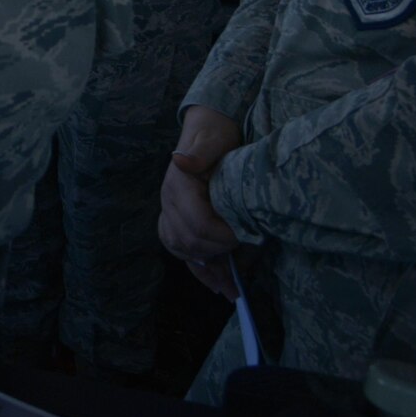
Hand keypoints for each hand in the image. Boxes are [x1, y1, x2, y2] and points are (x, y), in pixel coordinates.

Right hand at [159, 105, 242, 298]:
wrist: (207, 128)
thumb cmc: (215, 134)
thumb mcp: (213, 139)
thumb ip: (200, 152)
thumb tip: (181, 160)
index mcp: (178, 186)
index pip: (198, 224)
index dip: (222, 236)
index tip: (246, 235)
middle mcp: (169, 201)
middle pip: (189, 242)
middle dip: (218, 253)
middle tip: (244, 251)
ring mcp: (170, 211)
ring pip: (181, 250)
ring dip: (206, 270)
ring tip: (230, 288)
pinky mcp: (176, 219)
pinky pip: (180, 249)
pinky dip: (198, 268)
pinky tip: (216, 283)